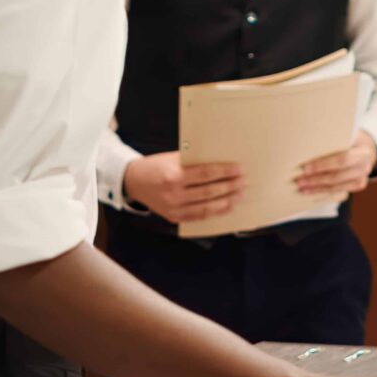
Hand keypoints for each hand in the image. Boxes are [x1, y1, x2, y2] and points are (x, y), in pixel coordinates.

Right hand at [122, 152, 243, 223]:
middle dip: (229, 187)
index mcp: (174, 176)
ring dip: (226, 201)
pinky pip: (199, 217)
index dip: (224, 172)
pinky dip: (215, 212)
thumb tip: (219, 160)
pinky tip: (227, 207)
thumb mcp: (171, 159)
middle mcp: (174, 194)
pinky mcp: (175, 218)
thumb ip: (193, 161)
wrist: (133, 182)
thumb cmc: (155, 166)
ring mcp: (174, 209)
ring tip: (239, 195)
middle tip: (243, 182)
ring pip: (207, 207)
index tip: (238, 169)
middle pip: (209, 192)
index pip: (206, 174)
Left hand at [296, 131, 376, 197]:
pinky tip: (310, 190)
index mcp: (363, 152)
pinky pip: (337, 190)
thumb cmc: (352, 138)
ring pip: (336, 186)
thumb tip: (308, 141)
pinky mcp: (357, 186)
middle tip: (299, 179)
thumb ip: (335, 138)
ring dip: (316, 187)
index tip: (305, 167)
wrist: (367, 148)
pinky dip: (322, 191)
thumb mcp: (348, 134)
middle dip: (316, 179)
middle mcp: (364, 167)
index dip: (322, 165)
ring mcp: (362, 179)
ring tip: (301, 186)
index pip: (341, 160)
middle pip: (337, 176)